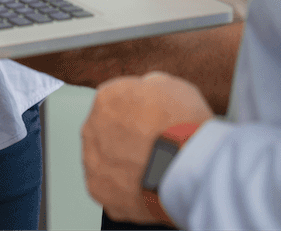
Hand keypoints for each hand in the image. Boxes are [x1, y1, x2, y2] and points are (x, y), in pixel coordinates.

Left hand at [81, 72, 213, 224]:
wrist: (188, 171)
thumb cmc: (184, 128)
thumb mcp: (172, 87)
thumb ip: (149, 86)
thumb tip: (147, 91)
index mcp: (106, 98)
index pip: (114, 101)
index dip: (135, 112)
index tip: (149, 121)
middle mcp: (92, 128)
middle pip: (105, 130)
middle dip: (123, 136)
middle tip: (150, 145)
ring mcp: (93, 162)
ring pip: (103, 159)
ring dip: (120, 162)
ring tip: (150, 168)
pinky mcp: (99, 192)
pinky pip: (109, 186)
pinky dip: (123, 187)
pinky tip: (145, 183)